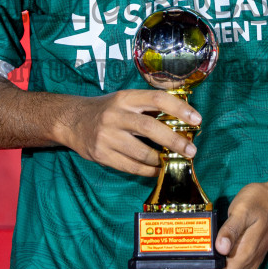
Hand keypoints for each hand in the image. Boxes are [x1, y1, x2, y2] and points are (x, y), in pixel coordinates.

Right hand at [54, 89, 200, 176]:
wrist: (71, 120)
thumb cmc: (106, 109)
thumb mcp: (124, 100)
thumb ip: (148, 107)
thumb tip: (182, 120)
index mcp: (125, 98)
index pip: (157, 99)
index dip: (179, 108)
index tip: (197, 120)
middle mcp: (115, 115)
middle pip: (150, 127)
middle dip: (174, 141)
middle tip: (191, 150)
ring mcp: (106, 136)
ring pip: (141, 152)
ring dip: (161, 159)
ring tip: (170, 160)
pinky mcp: (101, 154)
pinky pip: (130, 166)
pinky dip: (148, 170)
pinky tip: (156, 169)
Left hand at [171, 181, 267, 268]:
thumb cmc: (261, 202)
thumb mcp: (243, 210)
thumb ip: (231, 229)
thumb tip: (220, 247)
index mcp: (246, 256)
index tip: (183, 267)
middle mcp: (247, 265)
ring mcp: (247, 263)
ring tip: (179, 267)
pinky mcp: (244, 257)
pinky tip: (197, 261)